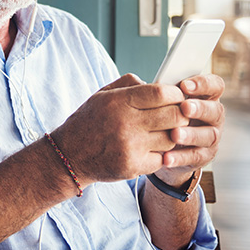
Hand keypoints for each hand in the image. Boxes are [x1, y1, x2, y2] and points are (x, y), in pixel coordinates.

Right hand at [52, 74, 189, 185]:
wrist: (69, 156)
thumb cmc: (88, 122)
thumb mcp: (101, 95)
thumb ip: (129, 84)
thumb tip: (158, 83)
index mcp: (117, 102)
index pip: (161, 93)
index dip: (175, 94)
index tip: (176, 96)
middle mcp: (125, 124)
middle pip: (174, 115)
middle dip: (180, 114)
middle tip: (175, 115)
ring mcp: (130, 147)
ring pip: (172, 138)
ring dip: (171, 135)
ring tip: (159, 132)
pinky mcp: (133, 166)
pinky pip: (162, 158)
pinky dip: (160, 154)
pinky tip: (149, 149)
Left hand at [155, 74, 224, 185]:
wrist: (159, 147)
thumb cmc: (159, 115)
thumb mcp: (156, 101)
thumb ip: (151, 90)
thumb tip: (138, 82)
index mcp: (203, 96)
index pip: (214, 85)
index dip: (203, 84)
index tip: (184, 85)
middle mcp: (212, 116)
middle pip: (216, 110)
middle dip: (200, 108)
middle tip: (184, 108)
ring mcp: (210, 137)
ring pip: (208, 135)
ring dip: (192, 134)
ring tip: (174, 134)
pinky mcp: (203, 156)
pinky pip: (195, 157)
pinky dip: (181, 157)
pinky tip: (167, 157)